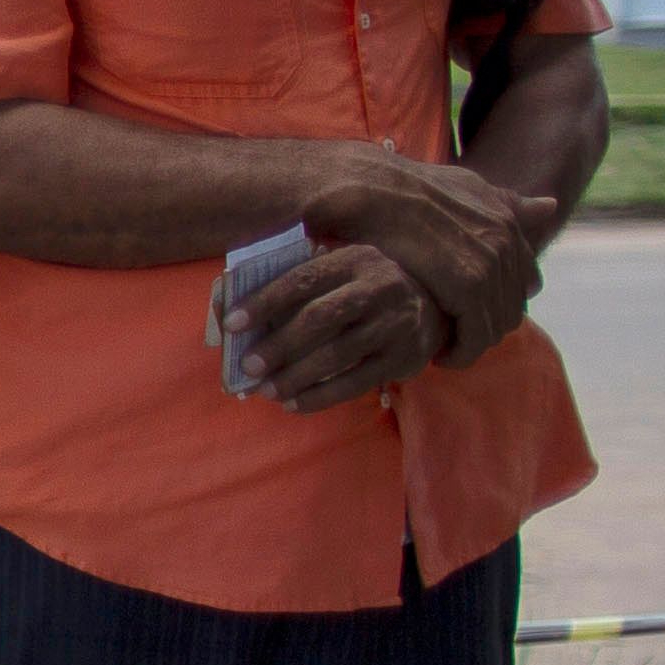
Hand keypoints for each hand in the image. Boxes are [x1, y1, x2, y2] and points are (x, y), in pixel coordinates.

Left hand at [239, 240, 449, 412]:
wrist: (437, 306)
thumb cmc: (364, 289)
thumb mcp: (338, 274)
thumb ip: (293, 286)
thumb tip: (226, 306)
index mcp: (353, 261)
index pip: (302, 279)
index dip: (265, 302)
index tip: (231, 324)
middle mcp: (379, 288)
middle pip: (321, 318)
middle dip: (280, 344)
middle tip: (249, 365)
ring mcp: (396, 323)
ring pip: (338, 353)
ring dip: (297, 376)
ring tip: (267, 390)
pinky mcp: (405, 356)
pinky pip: (358, 381)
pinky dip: (322, 396)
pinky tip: (295, 404)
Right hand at [299, 153, 559, 366]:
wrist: (370, 188)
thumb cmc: (402, 187)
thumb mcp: (464, 186)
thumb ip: (505, 201)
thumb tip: (550, 206)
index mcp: (508, 223)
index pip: (523, 280)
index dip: (496, 301)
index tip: (465, 312)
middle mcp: (507, 243)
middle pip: (511, 307)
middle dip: (484, 326)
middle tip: (452, 338)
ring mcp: (490, 264)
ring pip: (495, 325)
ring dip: (471, 343)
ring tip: (442, 348)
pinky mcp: (467, 287)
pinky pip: (476, 336)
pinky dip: (460, 352)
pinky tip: (438, 355)